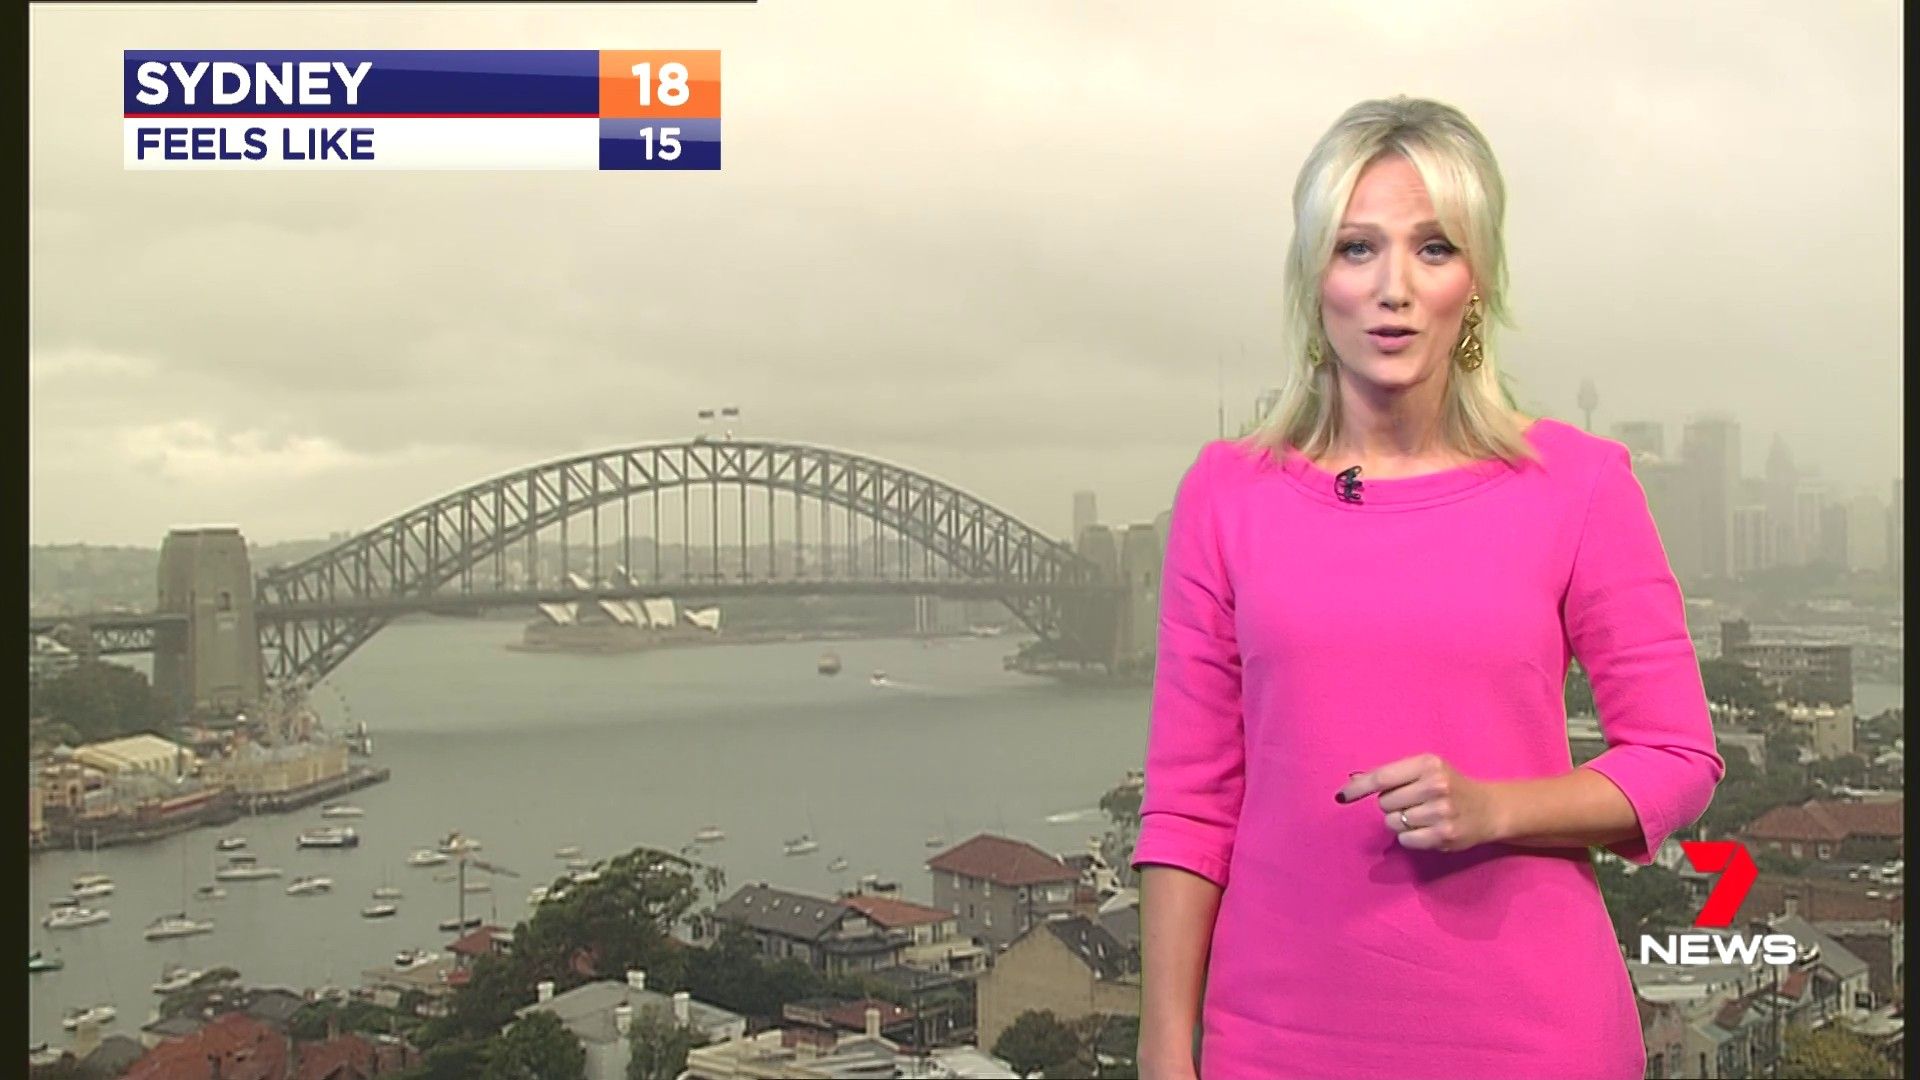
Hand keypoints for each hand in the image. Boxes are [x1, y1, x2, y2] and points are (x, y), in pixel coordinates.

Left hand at [1335, 753, 1505, 851]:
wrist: (1489, 809)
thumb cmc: (1449, 785)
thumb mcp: (1425, 770)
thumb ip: (1392, 775)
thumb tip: (1352, 782)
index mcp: (1427, 764)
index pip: (1382, 777)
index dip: (1358, 789)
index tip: (1341, 797)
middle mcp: (1435, 786)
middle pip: (1384, 803)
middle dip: (1392, 804)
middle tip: (1413, 802)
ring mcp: (1441, 812)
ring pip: (1393, 823)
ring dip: (1401, 821)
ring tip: (1422, 815)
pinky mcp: (1444, 836)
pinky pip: (1405, 840)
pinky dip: (1410, 837)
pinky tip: (1427, 829)